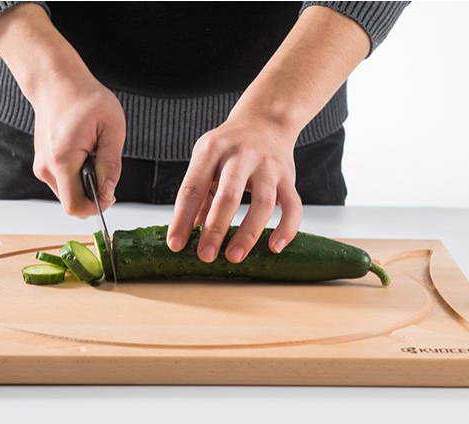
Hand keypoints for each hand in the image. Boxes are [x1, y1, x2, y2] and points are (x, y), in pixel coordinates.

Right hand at [0, 3, 125, 217]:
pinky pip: (65, 182)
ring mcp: (42, 167)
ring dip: (86, 182)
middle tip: (104, 164)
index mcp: (63, 160)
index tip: (110, 191)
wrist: (57, 82)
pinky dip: (78, 175)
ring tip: (93, 153)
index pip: (74, 206)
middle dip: (93, 192)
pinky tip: (84, 153)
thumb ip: (111, 164)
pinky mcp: (44, 165)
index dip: (96, 206)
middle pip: (73, 202)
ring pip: (69, 193)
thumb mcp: (111, 128)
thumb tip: (109, 192)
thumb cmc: (85, 99)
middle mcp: (47, 168)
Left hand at [167, 4, 370, 261]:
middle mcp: (241, 155)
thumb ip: (198, 194)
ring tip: (234, 257)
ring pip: (262, 202)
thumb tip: (186, 233)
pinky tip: (275, 248)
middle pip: (228, 195)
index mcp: (212, 149)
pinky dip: (286, 228)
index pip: (193, 187)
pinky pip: (292, 205)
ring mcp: (268, 165)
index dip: (182, 218)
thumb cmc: (229, 146)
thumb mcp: (206, 160)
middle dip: (216, 228)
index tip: (175, 245)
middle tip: (205, 256)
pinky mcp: (289, 177)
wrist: (266, 120)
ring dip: (248, 233)